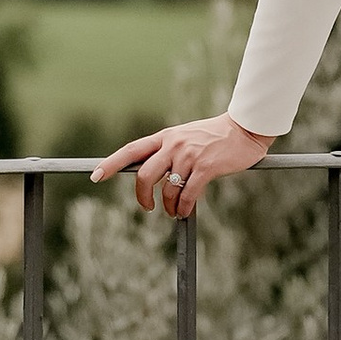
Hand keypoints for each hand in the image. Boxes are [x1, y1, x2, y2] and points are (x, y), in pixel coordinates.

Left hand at [93, 114, 270, 216]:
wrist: (245, 129)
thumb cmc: (215, 136)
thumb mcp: (186, 137)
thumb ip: (168, 151)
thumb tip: (152, 175)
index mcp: (166, 137)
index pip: (131, 150)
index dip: (111, 164)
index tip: (95, 175)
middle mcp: (173, 144)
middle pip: (144, 175)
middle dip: (141, 196)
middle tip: (148, 207)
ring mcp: (189, 155)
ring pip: (166, 189)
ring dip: (167, 206)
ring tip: (174, 211)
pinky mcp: (205, 167)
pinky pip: (187, 194)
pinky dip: (183, 207)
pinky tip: (184, 210)